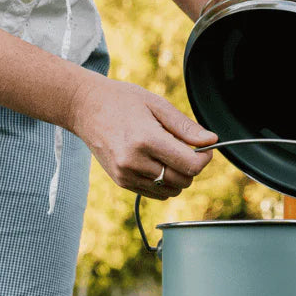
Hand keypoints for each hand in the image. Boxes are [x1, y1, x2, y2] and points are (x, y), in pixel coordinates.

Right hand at [68, 72, 218, 197]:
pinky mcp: (123, 182)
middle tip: (185, 149)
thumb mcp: (156, 105)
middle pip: (183, 180)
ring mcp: (127, 175)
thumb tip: (211, 141)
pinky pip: (157, 194)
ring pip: (172, 190)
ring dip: (178, 177)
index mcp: (145, 139)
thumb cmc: (122, 101)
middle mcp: (135, 162)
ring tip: (167, 155)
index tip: (205, 149)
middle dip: (192, 168)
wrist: (84, 108)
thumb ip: (185, 126)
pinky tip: (156, 163)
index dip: (204, 159)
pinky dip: (164, 183)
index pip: (190, 165)